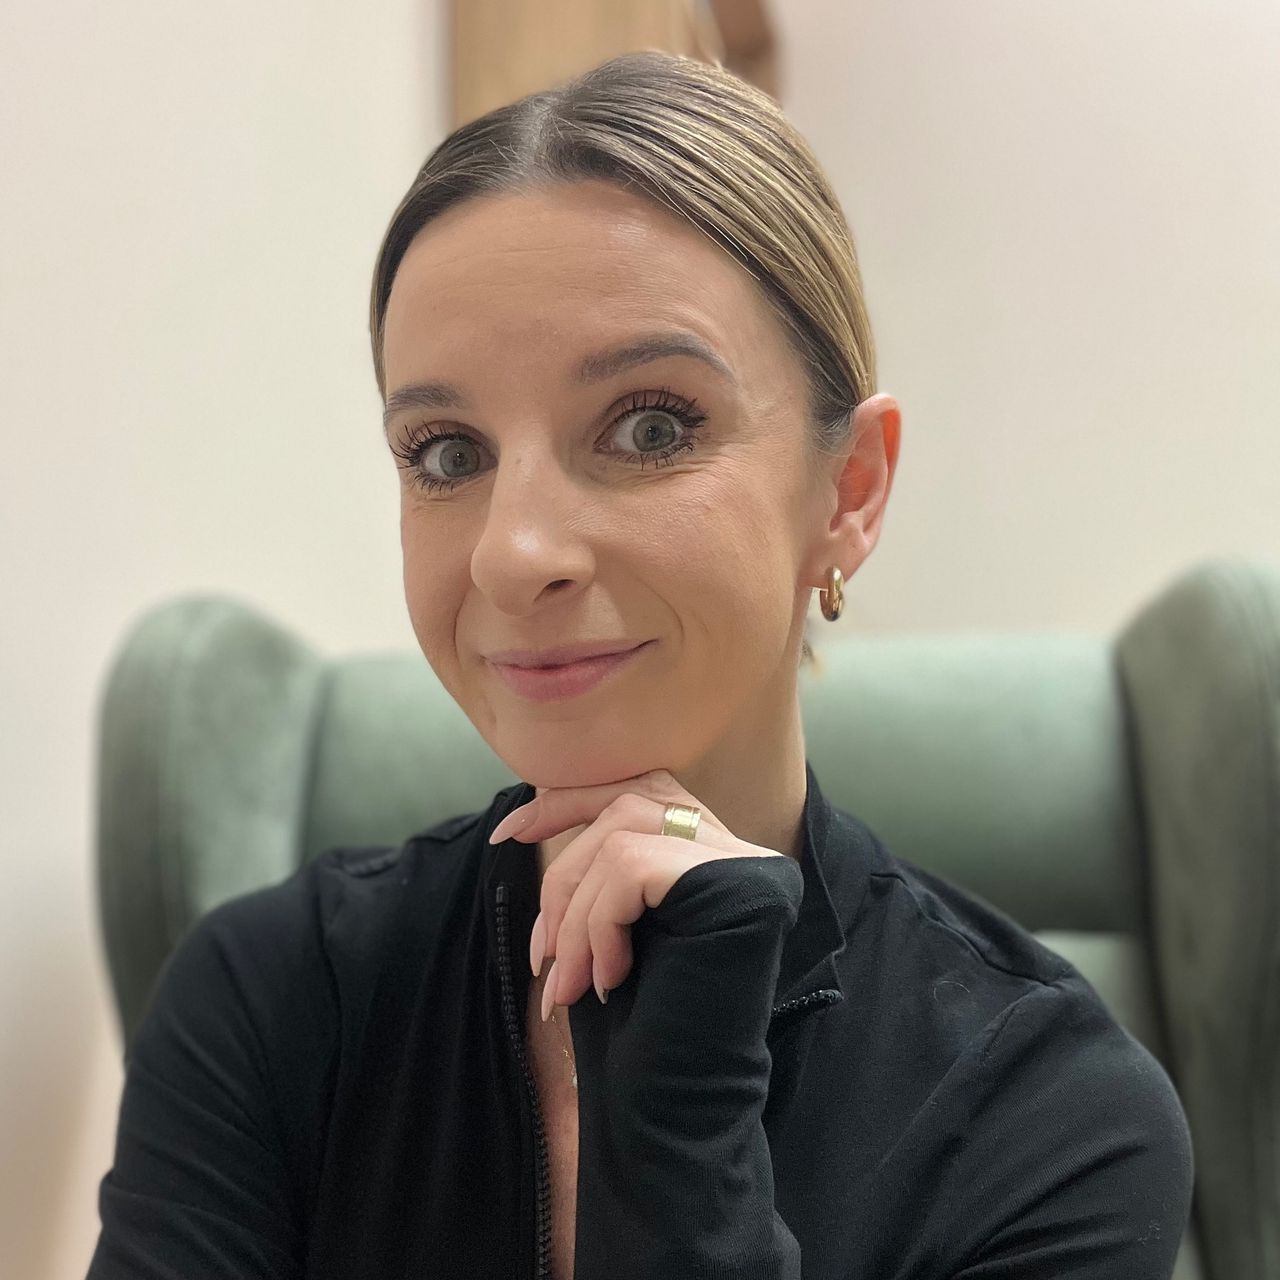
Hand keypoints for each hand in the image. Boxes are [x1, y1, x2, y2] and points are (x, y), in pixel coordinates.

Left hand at [487, 768, 784, 1016]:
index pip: (637, 793)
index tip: (506, 835)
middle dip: (564, 869)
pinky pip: (632, 867)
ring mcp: (749, 866)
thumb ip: (599, 872)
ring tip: (574, 983)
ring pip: (622, 834)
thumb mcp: (611, 932)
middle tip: (544, 955)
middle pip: (628, 803)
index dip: (566, 805)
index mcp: (718, 858)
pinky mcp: (740, 886)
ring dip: (575, 912)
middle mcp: (745, 852)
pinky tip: (612, 980)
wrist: (682, 1110)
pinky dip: (600, 923)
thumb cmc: (647, 1033)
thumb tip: (528, 819)